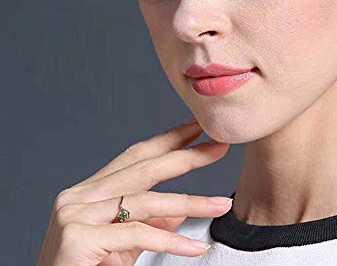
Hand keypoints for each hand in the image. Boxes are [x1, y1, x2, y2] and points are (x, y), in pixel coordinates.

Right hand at [36, 119, 231, 264]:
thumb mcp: (125, 244)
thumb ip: (150, 224)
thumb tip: (181, 211)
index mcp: (91, 190)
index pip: (136, 155)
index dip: (169, 139)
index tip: (198, 127)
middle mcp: (80, 195)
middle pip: (144, 168)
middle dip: (186, 157)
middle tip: (219, 146)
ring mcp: (76, 213)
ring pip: (145, 201)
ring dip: (190, 202)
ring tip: (221, 205)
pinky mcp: (78, 237)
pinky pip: (137, 234)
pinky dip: (171, 243)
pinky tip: (196, 248)